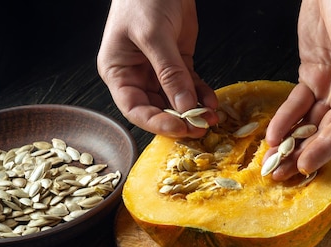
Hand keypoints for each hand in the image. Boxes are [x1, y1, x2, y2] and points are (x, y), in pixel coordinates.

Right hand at [97, 0, 217, 136]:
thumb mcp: (154, 35)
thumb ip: (170, 72)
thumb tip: (184, 106)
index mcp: (118, 71)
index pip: (134, 108)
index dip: (156, 122)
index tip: (179, 128)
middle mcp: (137, 75)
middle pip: (157, 109)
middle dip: (179, 120)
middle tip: (200, 128)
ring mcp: (159, 71)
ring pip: (176, 101)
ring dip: (194, 111)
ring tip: (211, 119)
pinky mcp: (179, 64)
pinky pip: (191, 86)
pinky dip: (202, 96)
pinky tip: (212, 103)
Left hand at [265, 0, 330, 179]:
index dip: (329, 146)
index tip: (307, 165)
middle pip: (329, 129)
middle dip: (306, 153)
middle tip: (283, 174)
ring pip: (313, 122)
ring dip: (294, 142)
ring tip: (274, 162)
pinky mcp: (314, 74)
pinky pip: (299, 103)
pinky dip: (286, 119)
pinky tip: (273, 134)